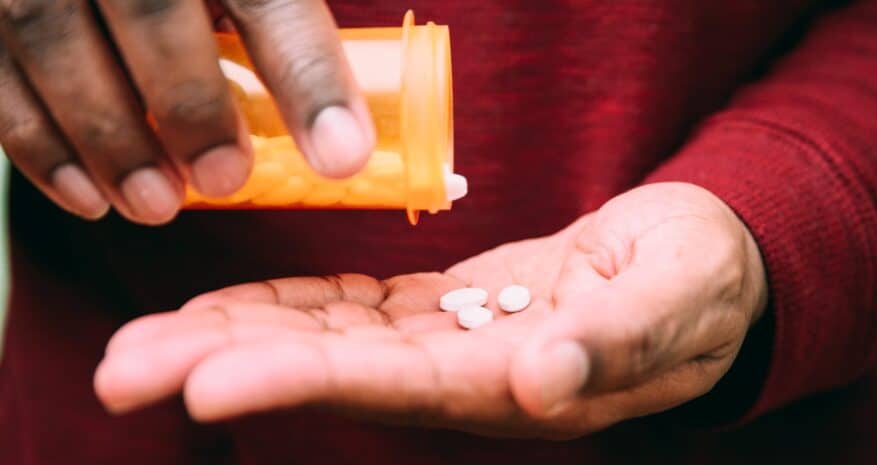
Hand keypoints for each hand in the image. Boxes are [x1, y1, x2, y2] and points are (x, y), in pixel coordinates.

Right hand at [0, 0, 373, 223]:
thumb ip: (290, 17)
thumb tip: (352, 122)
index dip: (309, 76)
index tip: (343, 156)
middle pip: (149, 12)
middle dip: (188, 108)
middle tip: (223, 181)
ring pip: (53, 38)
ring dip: (107, 138)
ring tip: (156, 204)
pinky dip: (37, 143)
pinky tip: (87, 197)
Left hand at [95, 183, 767, 438]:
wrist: (705, 271)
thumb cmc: (702, 287)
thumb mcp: (676, 304)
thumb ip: (611, 345)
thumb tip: (542, 383)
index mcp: (514, 384)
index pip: (390, 385)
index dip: (297, 381)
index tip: (203, 383)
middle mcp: (467, 377)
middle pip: (332, 374)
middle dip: (228, 366)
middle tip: (123, 369)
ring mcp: (452, 345)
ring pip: (330, 343)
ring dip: (238, 337)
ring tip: (146, 340)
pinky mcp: (450, 310)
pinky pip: (358, 312)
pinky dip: (292, 306)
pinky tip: (232, 307)